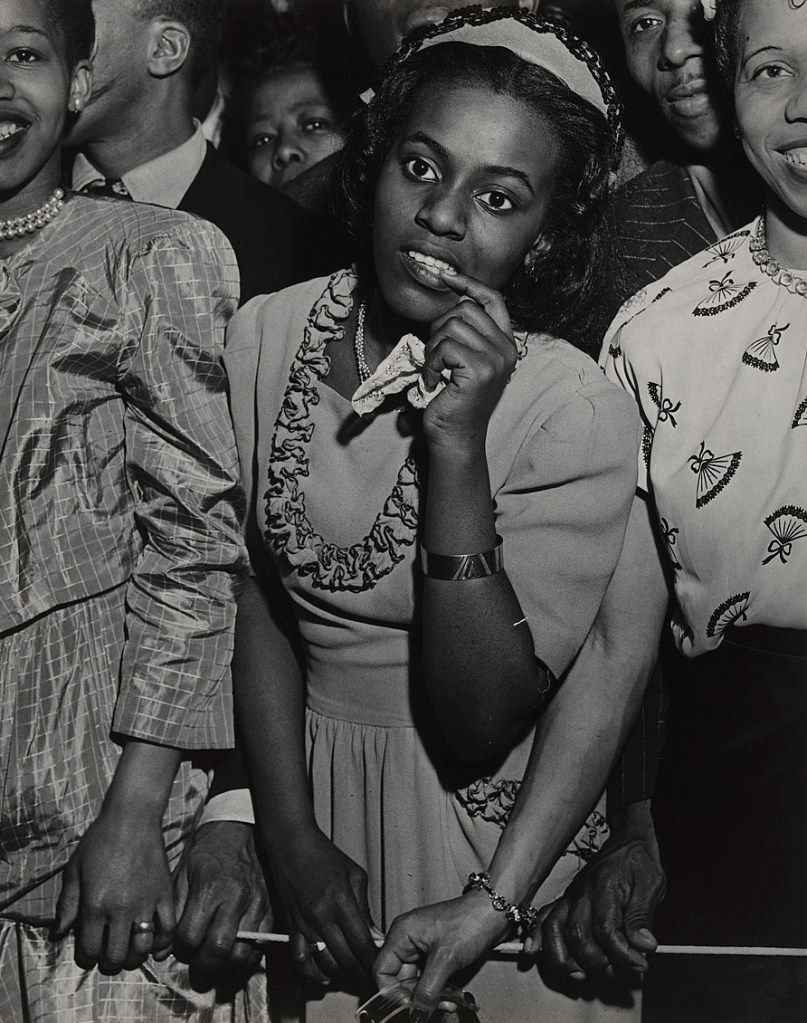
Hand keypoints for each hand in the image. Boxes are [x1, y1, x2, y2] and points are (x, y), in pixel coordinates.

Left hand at [54, 811, 174, 972]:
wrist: (132, 819)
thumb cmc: (99, 842)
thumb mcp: (74, 871)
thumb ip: (66, 905)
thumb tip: (59, 933)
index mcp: (95, 905)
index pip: (89, 950)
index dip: (86, 958)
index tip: (88, 953)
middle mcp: (120, 909)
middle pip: (116, 956)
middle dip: (109, 962)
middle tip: (109, 955)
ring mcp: (146, 902)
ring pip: (142, 948)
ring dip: (135, 957)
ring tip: (130, 950)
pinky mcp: (165, 894)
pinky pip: (168, 928)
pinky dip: (163, 942)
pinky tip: (156, 943)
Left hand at [171, 821, 270, 982]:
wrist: (235, 831)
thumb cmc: (205, 853)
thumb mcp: (181, 876)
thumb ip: (173, 915)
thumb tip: (162, 951)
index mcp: (209, 888)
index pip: (190, 937)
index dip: (180, 949)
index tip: (180, 947)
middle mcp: (235, 897)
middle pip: (218, 949)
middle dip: (202, 964)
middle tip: (196, 964)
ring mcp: (256, 903)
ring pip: (242, 953)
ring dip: (225, 965)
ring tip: (215, 959)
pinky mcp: (269, 906)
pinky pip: (262, 944)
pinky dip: (247, 956)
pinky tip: (234, 951)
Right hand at [268, 826, 375, 983]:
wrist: (292, 845)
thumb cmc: (325, 856)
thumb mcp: (355, 875)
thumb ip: (365, 908)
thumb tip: (374, 935)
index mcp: (341, 901)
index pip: (362, 943)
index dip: (373, 961)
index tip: (381, 965)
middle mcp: (322, 917)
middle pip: (345, 959)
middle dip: (361, 972)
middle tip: (371, 975)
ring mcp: (305, 924)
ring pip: (325, 964)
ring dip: (341, 975)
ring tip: (352, 974)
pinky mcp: (291, 927)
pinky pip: (300, 959)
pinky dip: (311, 974)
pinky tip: (324, 975)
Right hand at [374, 891, 508, 1021]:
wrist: (495, 912)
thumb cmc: (470, 921)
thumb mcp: (446, 959)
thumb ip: (427, 990)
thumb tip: (416, 1013)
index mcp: (402, 934)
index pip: (382, 970)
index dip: (391, 992)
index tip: (407, 1007)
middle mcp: (409, 939)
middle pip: (399, 979)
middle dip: (415, 998)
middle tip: (430, 1011)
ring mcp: (423, 946)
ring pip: (417, 981)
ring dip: (430, 997)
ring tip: (447, 1004)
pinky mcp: (437, 953)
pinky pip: (430, 978)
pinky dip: (438, 990)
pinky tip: (451, 998)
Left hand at [422, 272, 516, 449]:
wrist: (455, 436)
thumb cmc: (453, 399)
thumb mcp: (463, 360)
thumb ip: (465, 333)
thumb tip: (449, 300)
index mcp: (505, 343)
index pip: (493, 299)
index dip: (469, 284)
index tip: (446, 277)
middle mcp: (506, 349)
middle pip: (466, 310)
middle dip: (440, 327)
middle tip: (435, 356)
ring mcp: (496, 359)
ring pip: (452, 326)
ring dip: (433, 348)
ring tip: (435, 371)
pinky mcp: (480, 370)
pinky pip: (445, 347)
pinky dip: (431, 364)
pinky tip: (433, 382)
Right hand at [532, 803, 664, 979]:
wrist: (626, 841)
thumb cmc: (639, 862)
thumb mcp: (651, 885)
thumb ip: (643, 917)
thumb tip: (645, 946)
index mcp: (604, 888)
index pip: (606, 931)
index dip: (623, 955)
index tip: (641, 964)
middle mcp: (582, 893)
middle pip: (578, 935)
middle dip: (597, 961)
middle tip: (618, 968)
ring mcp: (570, 897)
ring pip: (555, 930)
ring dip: (565, 957)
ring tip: (583, 973)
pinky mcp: (566, 901)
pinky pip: (544, 918)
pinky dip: (536, 936)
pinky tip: (533, 951)